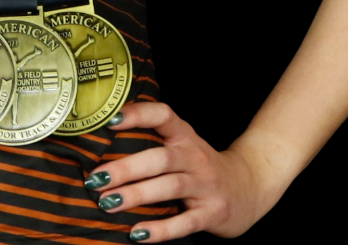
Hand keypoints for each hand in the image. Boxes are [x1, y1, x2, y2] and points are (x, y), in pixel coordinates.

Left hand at [83, 102, 284, 240]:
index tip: (111, 120)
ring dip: (137, 194)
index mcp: (185, 136)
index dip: (138, 114)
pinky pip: (185, 221)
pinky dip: (160, 229)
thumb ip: (152, 144)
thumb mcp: (183, 148)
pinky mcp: (213, 213)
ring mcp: (207, 185)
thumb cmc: (202, 168)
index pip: (163, 116)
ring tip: (107, 203)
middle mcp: (196, 157)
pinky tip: (137, 233)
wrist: (250, 187)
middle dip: (127, 168)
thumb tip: (99, 151)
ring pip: (170, 187)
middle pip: (160, 158)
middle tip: (96, 178)